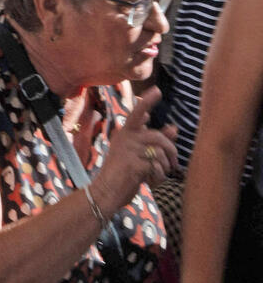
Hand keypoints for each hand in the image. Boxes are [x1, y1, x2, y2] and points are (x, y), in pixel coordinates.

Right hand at [94, 88, 178, 210]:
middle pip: (158, 137)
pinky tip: (150, 181)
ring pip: (160, 153)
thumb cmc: (124, 172)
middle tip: (174, 164)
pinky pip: (157, 167)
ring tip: (158, 174)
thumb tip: (174, 127)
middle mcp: (125, 138)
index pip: (137, 114)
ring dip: (164, 167)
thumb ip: (157, 141)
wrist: (107, 191)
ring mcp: (128, 150)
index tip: (157, 91)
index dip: (147, 102)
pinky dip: (158, 177)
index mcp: (125, 133)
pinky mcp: (134, 164)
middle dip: (171, 151)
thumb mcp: (140, 154)